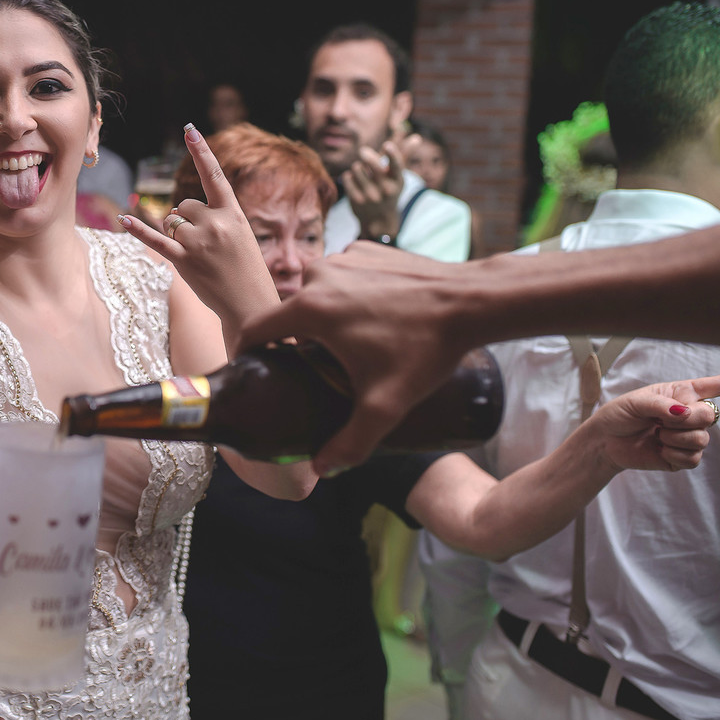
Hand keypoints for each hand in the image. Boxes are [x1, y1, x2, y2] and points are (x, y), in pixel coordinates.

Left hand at [118, 124, 277, 326]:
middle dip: (187, 219)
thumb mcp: (241, 235)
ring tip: (198, 254)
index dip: (201, 152)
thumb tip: (178, 212)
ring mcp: (199, 243)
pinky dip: (139, 230)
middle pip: (185, 205)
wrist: (251, 306)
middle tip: (206, 244)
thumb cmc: (246, 270)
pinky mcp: (184, 262)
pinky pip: (156, 241)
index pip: (214, 176)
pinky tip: (122, 220)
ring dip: (176, 233)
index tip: (189, 130)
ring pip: (172, 222)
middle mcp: (216, 224)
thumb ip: (216, 217)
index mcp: (234, 213)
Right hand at [239, 242, 471, 470]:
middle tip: (321, 365)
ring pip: (319, 292)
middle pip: (291, 313)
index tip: (251, 366)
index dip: (247, 350)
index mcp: (310, 310)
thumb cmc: (426, 349)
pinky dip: (351, 292)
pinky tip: (376, 312)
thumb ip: (351, 442)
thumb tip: (322, 470)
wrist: (472, 301)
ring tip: (355, 340)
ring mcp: (344, 257)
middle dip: (299, 338)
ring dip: (326, 314)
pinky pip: (345, 275)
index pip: (256, 328)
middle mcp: (319, 275)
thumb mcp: (385, 405)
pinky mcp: (367, 249)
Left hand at [344, 140, 404, 239]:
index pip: (396, 166)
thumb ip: (404, 156)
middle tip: (362, 151)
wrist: (378, 219)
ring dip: (358, 166)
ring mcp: (371, 195)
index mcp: (397, 180)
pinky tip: (354, 181)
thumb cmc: (389, 190)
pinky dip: (349, 176)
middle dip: (366, 154)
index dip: (392, 154)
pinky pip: (348, 177)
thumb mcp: (398, 176)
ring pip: (357, 167)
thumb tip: (417, 137)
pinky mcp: (356, 200)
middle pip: (373, 164)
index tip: (387, 145)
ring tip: (361, 172)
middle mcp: (386, 189)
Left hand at [585, 372, 719, 472]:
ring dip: (675, 437)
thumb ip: (661, 404)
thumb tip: (684, 412)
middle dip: (687, 419)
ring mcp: (686, 436)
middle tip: (662, 420)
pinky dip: (674, 454)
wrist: (604, 441)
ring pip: (701, 439)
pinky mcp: (682, 457)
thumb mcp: (636, 402)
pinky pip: (693, 458)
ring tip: (656, 434)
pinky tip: (659, 449)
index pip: (713, 386)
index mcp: (680, 394)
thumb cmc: (619, 415)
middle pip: (709, 415)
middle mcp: (688, 414)